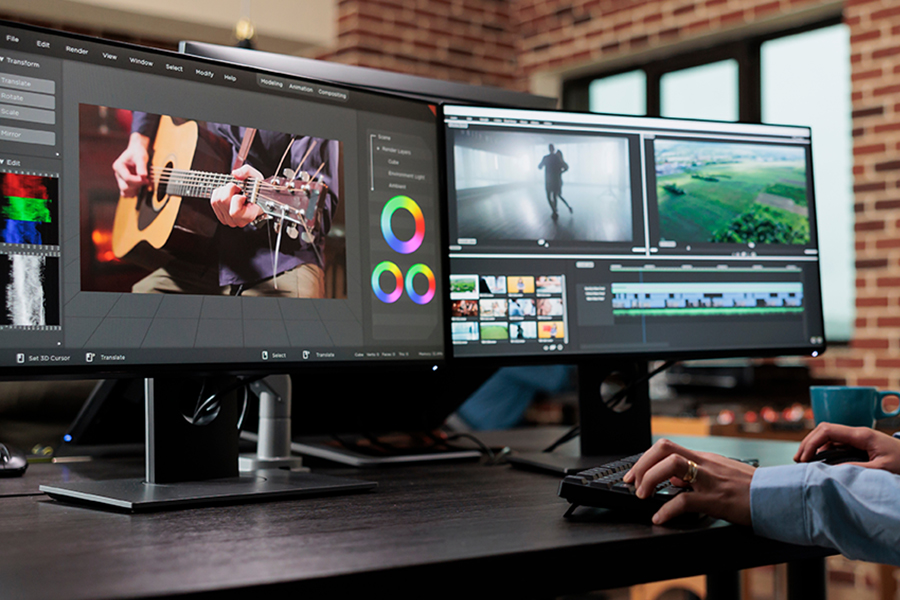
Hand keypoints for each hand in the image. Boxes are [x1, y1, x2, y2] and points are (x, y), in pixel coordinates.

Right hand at [112, 132, 150, 195]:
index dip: (138, 180)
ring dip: (135, 191)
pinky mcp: (124, 183)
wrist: (137, 152)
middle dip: (137, 186)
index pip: (127, 178)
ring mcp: (120, 179)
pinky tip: (140, 188)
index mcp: (118, 166)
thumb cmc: (138, 153)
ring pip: (125, 192)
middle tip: (146, 181)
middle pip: (125, 186)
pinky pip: (126, 193)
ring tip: (143, 184)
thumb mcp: (141, 157)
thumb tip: (143, 176)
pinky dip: (133, 193)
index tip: (147, 179)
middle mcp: (117, 174)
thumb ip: (141, 166)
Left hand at [210, 164, 263, 227]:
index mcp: (249, 216)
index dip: (237, 198)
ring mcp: (229, 221)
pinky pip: (213, 202)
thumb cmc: (257, 191)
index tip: (244, 195)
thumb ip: (247, 172)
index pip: (235, 212)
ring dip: (224, 191)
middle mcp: (238, 221)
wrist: (256, 198)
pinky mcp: (221, 217)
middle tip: (239, 190)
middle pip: (223, 201)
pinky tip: (228, 195)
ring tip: (234, 192)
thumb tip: (235, 174)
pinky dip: (219, 194)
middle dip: (230, 190)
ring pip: (217, 201)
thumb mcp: (255, 177)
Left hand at [622, 438, 755, 525]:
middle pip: (664, 448)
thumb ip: (695, 473)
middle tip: (634, 484)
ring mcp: (710, 480)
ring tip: (643, 496)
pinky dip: (666, 510)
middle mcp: (704, 464)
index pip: (666, 447)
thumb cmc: (751, 489)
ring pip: (672, 466)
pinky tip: (660, 518)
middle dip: (642, 464)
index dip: (645, 458)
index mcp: (704, 458)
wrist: (778, 497)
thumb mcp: (720, 475)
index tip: (634, 474)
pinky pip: (685, 500)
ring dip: (650, 479)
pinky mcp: (717, 499)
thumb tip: (671, 478)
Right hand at [794, 423, 899, 474]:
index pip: (827, 431)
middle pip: (824, 431)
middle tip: (798, 461)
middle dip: (808, 444)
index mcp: (861, 435)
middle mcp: (857, 433)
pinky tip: (819, 462)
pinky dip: (824, 452)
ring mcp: (858, 439)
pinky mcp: (860, 445)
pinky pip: (837, 445)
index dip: (811, 443)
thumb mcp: (881, 469)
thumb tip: (830, 470)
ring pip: (829, 438)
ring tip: (805, 463)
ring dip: (814, 448)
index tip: (804, 459)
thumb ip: (856, 469)